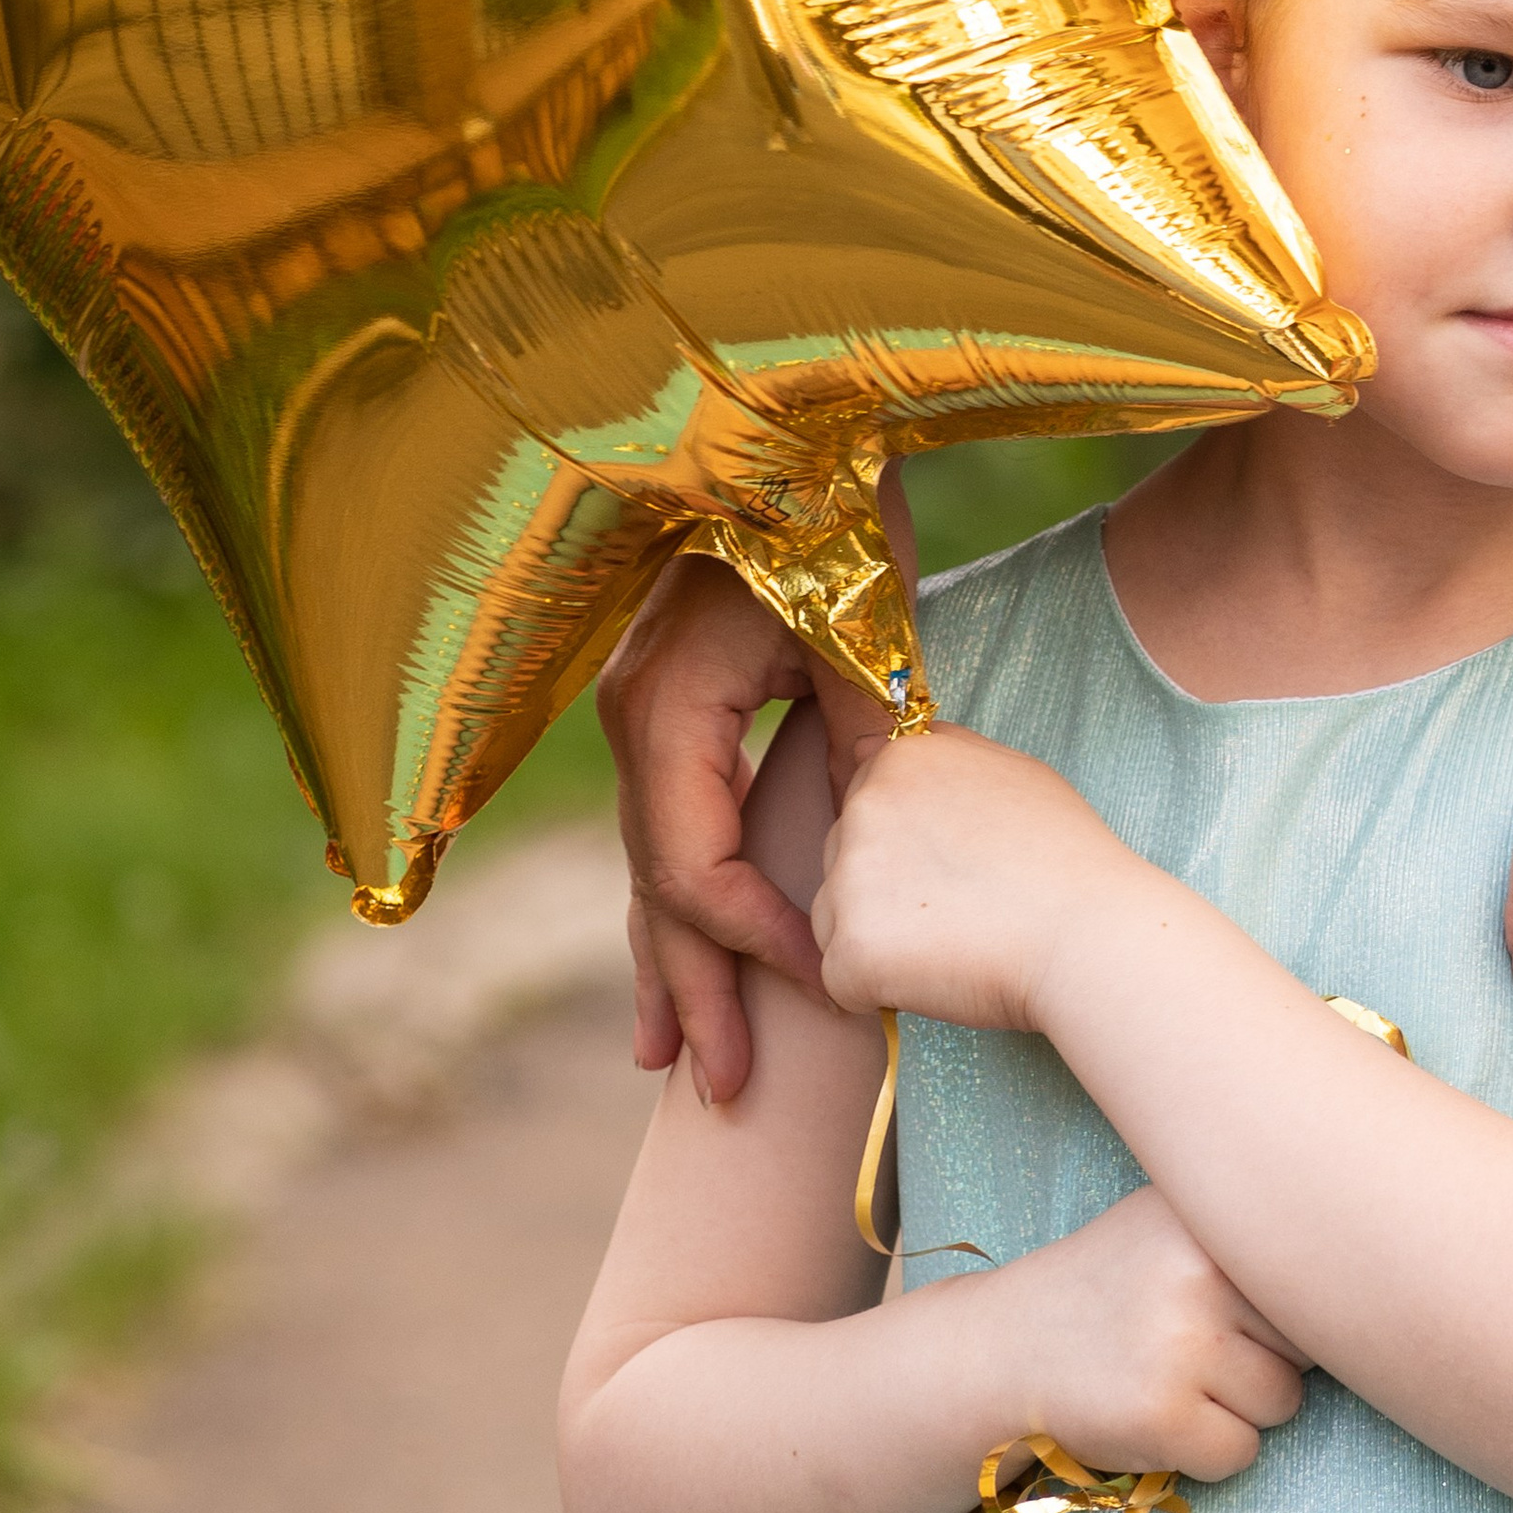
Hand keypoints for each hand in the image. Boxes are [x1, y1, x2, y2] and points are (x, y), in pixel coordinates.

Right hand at [599, 553, 883, 1100]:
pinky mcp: (666, 713)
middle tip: (726, 1089)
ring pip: (647, 867)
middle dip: (693, 988)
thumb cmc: (831, 510)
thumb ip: (863, 735)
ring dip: (666, 964)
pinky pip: (661, 829)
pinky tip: (674, 962)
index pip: (695, 863)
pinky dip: (674, 902)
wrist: (793, 424)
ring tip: (672, 1061)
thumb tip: (878, 837)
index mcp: (668, 706)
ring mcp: (639, 716)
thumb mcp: (857, 625)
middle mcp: (633, 719)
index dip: (759, 935)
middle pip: (657, 886)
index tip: (830, 978)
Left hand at [812, 723, 1137, 1033]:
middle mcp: (862, 809)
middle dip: (885, 893)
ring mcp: (849, 880)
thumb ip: (941, 752)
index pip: (863, 807)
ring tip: (953, 945)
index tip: (954, 866)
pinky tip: (939, 979)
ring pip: (837, 921)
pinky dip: (879, 991)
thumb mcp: (1013, 771)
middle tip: (961, 908)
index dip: (907, 846)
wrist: (1090, 936)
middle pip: (842, 863)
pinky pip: (842, 980)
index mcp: (898, 762)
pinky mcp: (850, 951)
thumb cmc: (1065, 856)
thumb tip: (872, 744)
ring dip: (878, 942)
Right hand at [990, 1187, 1306, 1485]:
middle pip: (1309, 1342)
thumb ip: (1251, 1230)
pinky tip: (1156, 1416)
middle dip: (1267, 1358)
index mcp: (1205, 1215)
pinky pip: (1240, 1453)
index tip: (1243, 1311)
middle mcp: (1196, 1269)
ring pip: (1282, 1402)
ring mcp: (1179, 1344)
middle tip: (1194, 1346)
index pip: (1314, 1276)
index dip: (1284, 1307)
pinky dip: (1205, 1452)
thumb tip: (1371, 1255)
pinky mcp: (1163, 1415)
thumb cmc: (1107, 1291)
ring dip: (1238, 1408)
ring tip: (1171, 1378)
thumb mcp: (1169, 1225)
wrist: (1001, 1351)